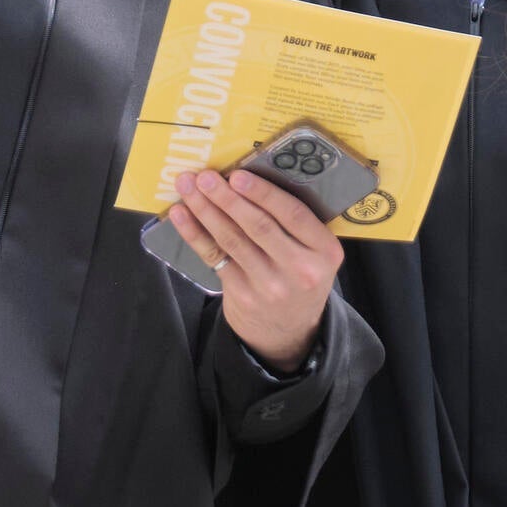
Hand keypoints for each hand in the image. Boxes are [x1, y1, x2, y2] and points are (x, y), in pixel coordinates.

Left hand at [164, 168, 342, 372]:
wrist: (288, 330)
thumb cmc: (298, 276)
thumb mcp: (314, 253)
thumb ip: (295, 224)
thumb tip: (249, 179)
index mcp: (325, 251)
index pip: (294, 214)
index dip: (264, 193)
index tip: (238, 175)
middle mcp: (300, 269)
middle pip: (259, 226)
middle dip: (227, 198)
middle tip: (205, 176)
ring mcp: (269, 284)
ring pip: (232, 239)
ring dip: (206, 210)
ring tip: (188, 186)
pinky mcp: (243, 294)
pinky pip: (215, 256)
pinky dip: (195, 233)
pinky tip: (181, 214)